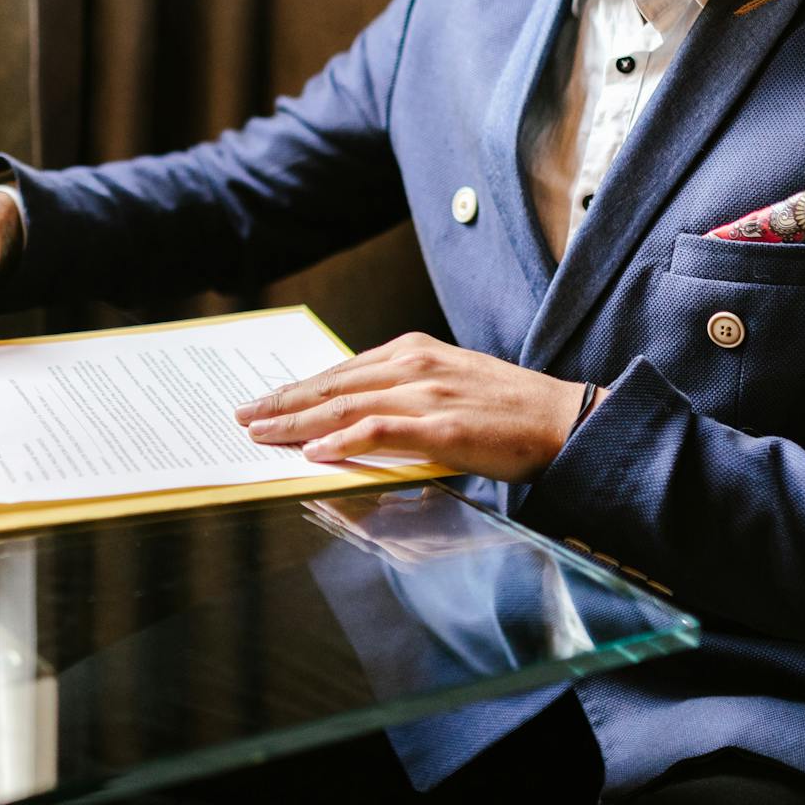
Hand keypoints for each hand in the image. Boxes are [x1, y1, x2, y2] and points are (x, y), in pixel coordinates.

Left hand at [231, 332, 600, 480]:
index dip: (296, 388)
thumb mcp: (446, 387)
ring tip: (261, 434)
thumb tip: (351, 421)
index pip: (339, 372)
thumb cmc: (506, 411)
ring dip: (297, 422)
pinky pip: (380, 430)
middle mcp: (414, 365)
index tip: (262, 401)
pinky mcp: (443, 426)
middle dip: (281, 402)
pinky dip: (343, 440)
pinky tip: (313, 452)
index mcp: (412, 352)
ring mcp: (427, 393)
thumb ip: (400, 396)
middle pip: (332, 385)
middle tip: (241, 416)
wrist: (563, 420)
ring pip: (345, 406)